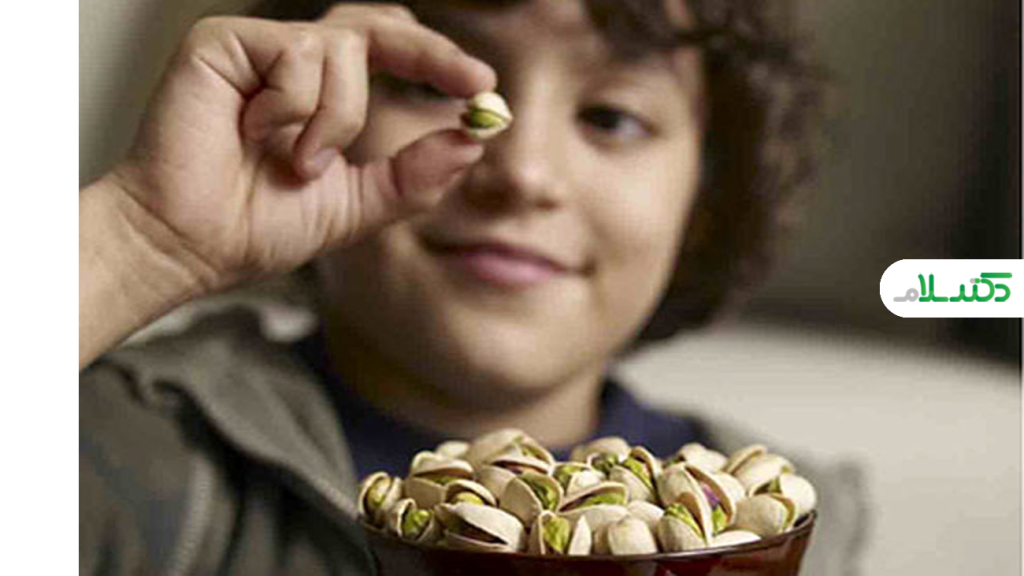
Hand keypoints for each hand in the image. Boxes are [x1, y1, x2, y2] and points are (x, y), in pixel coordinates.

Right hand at [107, 3, 494, 294]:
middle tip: (470, 80)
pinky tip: (252, 134)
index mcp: (323, 93)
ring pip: (343, 49)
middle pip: (378, 24)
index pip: (391, 53)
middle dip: (430, 51)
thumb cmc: (257, 226)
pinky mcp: (224, 41)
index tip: (484, 88)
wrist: (190, 245)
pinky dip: (293, 108)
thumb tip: (473, 140)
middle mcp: (295, 63)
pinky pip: (298, 55)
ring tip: (294, 163)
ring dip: (337, 120)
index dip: (438, 61)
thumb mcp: (357, 204)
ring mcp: (260, 49)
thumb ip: (413, 175)